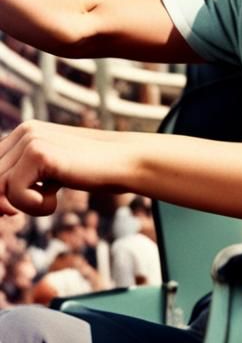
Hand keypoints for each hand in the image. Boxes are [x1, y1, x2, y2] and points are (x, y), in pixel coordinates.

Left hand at [0, 121, 115, 215]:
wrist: (128, 162)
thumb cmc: (95, 171)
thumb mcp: (53, 172)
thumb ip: (26, 179)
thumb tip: (0, 208)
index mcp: (25, 132)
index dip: (0, 194)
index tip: (13, 211)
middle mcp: (24, 131)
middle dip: (5, 202)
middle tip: (38, 208)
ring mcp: (31, 140)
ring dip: (22, 206)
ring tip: (49, 203)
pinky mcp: (39, 154)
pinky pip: (13, 193)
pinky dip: (34, 207)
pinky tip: (55, 201)